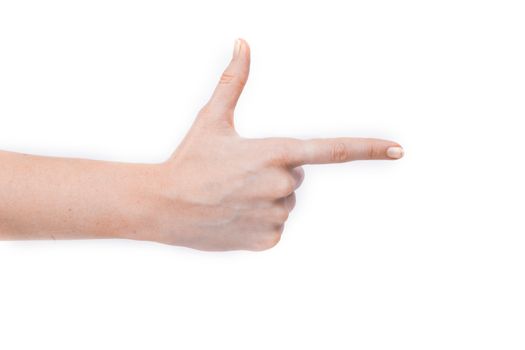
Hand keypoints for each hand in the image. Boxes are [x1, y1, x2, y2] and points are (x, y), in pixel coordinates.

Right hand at [136, 39, 403, 250]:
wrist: (162, 206)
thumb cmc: (189, 159)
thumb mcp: (212, 119)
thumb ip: (234, 80)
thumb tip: (242, 42)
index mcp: (274, 153)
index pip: (332, 150)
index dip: (367, 148)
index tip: (398, 149)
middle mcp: (280, 185)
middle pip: (296, 176)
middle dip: (274, 173)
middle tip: (238, 175)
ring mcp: (274, 216)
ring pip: (285, 203)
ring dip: (266, 199)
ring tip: (232, 197)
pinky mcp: (267, 240)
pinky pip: (275, 227)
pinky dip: (258, 222)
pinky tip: (233, 216)